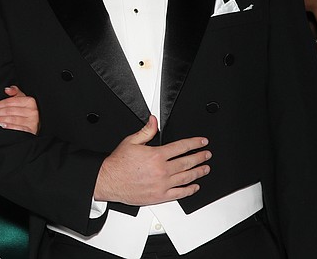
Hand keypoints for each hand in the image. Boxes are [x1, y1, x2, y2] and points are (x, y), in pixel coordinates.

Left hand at [0, 85, 39, 133]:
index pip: (9, 102)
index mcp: (29, 101)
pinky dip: (9, 127)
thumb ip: (15, 92)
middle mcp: (32, 110)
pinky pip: (18, 128)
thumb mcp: (23, 99)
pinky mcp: (32, 130)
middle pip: (9, 111)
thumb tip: (6, 89)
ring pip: (12, 119)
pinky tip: (1, 125)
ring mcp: (32, 121)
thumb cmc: (28, 110)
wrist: (40, 122)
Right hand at [94, 115, 210, 205]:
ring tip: (205, 168)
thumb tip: (154, 121)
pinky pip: (180, 194)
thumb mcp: (131, 141)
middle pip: (187, 162)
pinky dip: (190, 190)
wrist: (109, 180)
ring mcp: (162, 184)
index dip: (194, 143)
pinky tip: (194, 186)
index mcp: (156, 155)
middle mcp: (162, 170)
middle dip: (200, 157)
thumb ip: (146, 131)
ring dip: (199, 172)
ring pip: (187, 178)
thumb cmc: (118, 163)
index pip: (181, 147)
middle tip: (207, 154)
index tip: (202, 142)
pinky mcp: (160, 196)